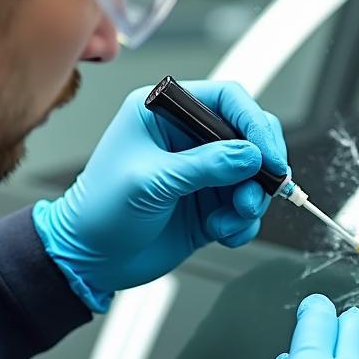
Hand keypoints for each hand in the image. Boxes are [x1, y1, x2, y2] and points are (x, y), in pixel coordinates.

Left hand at [32, 81, 286, 310]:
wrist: (90, 259)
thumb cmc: (100, 210)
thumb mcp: (151, 181)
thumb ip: (205, 166)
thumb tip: (250, 155)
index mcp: (163, 113)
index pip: (225, 100)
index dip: (253, 123)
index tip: (268, 154)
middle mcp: (185, 138)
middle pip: (247, 136)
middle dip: (261, 165)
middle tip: (263, 189)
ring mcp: (200, 172)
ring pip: (252, 175)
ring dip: (252, 199)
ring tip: (234, 218)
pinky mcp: (208, 204)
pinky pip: (243, 207)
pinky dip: (243, 222)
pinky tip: (224, 232)